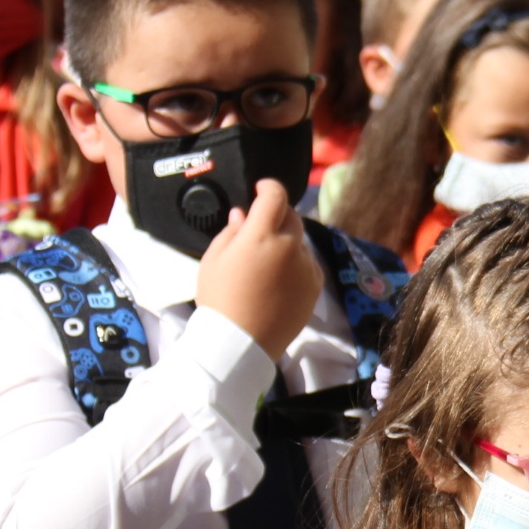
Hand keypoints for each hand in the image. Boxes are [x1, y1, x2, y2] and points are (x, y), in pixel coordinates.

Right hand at [194, 179, 322, 360]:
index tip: (260, 189)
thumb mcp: (213, 260)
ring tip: (266, 263)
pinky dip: (296, 264)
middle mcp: (290, 246)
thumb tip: (244, 214)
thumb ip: (232, 231)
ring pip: (299, 241)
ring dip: (286, 242)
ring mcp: (306, 266)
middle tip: (261, 229)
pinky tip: (278, 280)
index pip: (275, 195)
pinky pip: (308, 263)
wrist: (240, 342)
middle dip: (277, 215)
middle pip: (291, 216)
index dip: (268, 186)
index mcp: (261, 235)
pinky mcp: (315, 285)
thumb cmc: (219, 299)